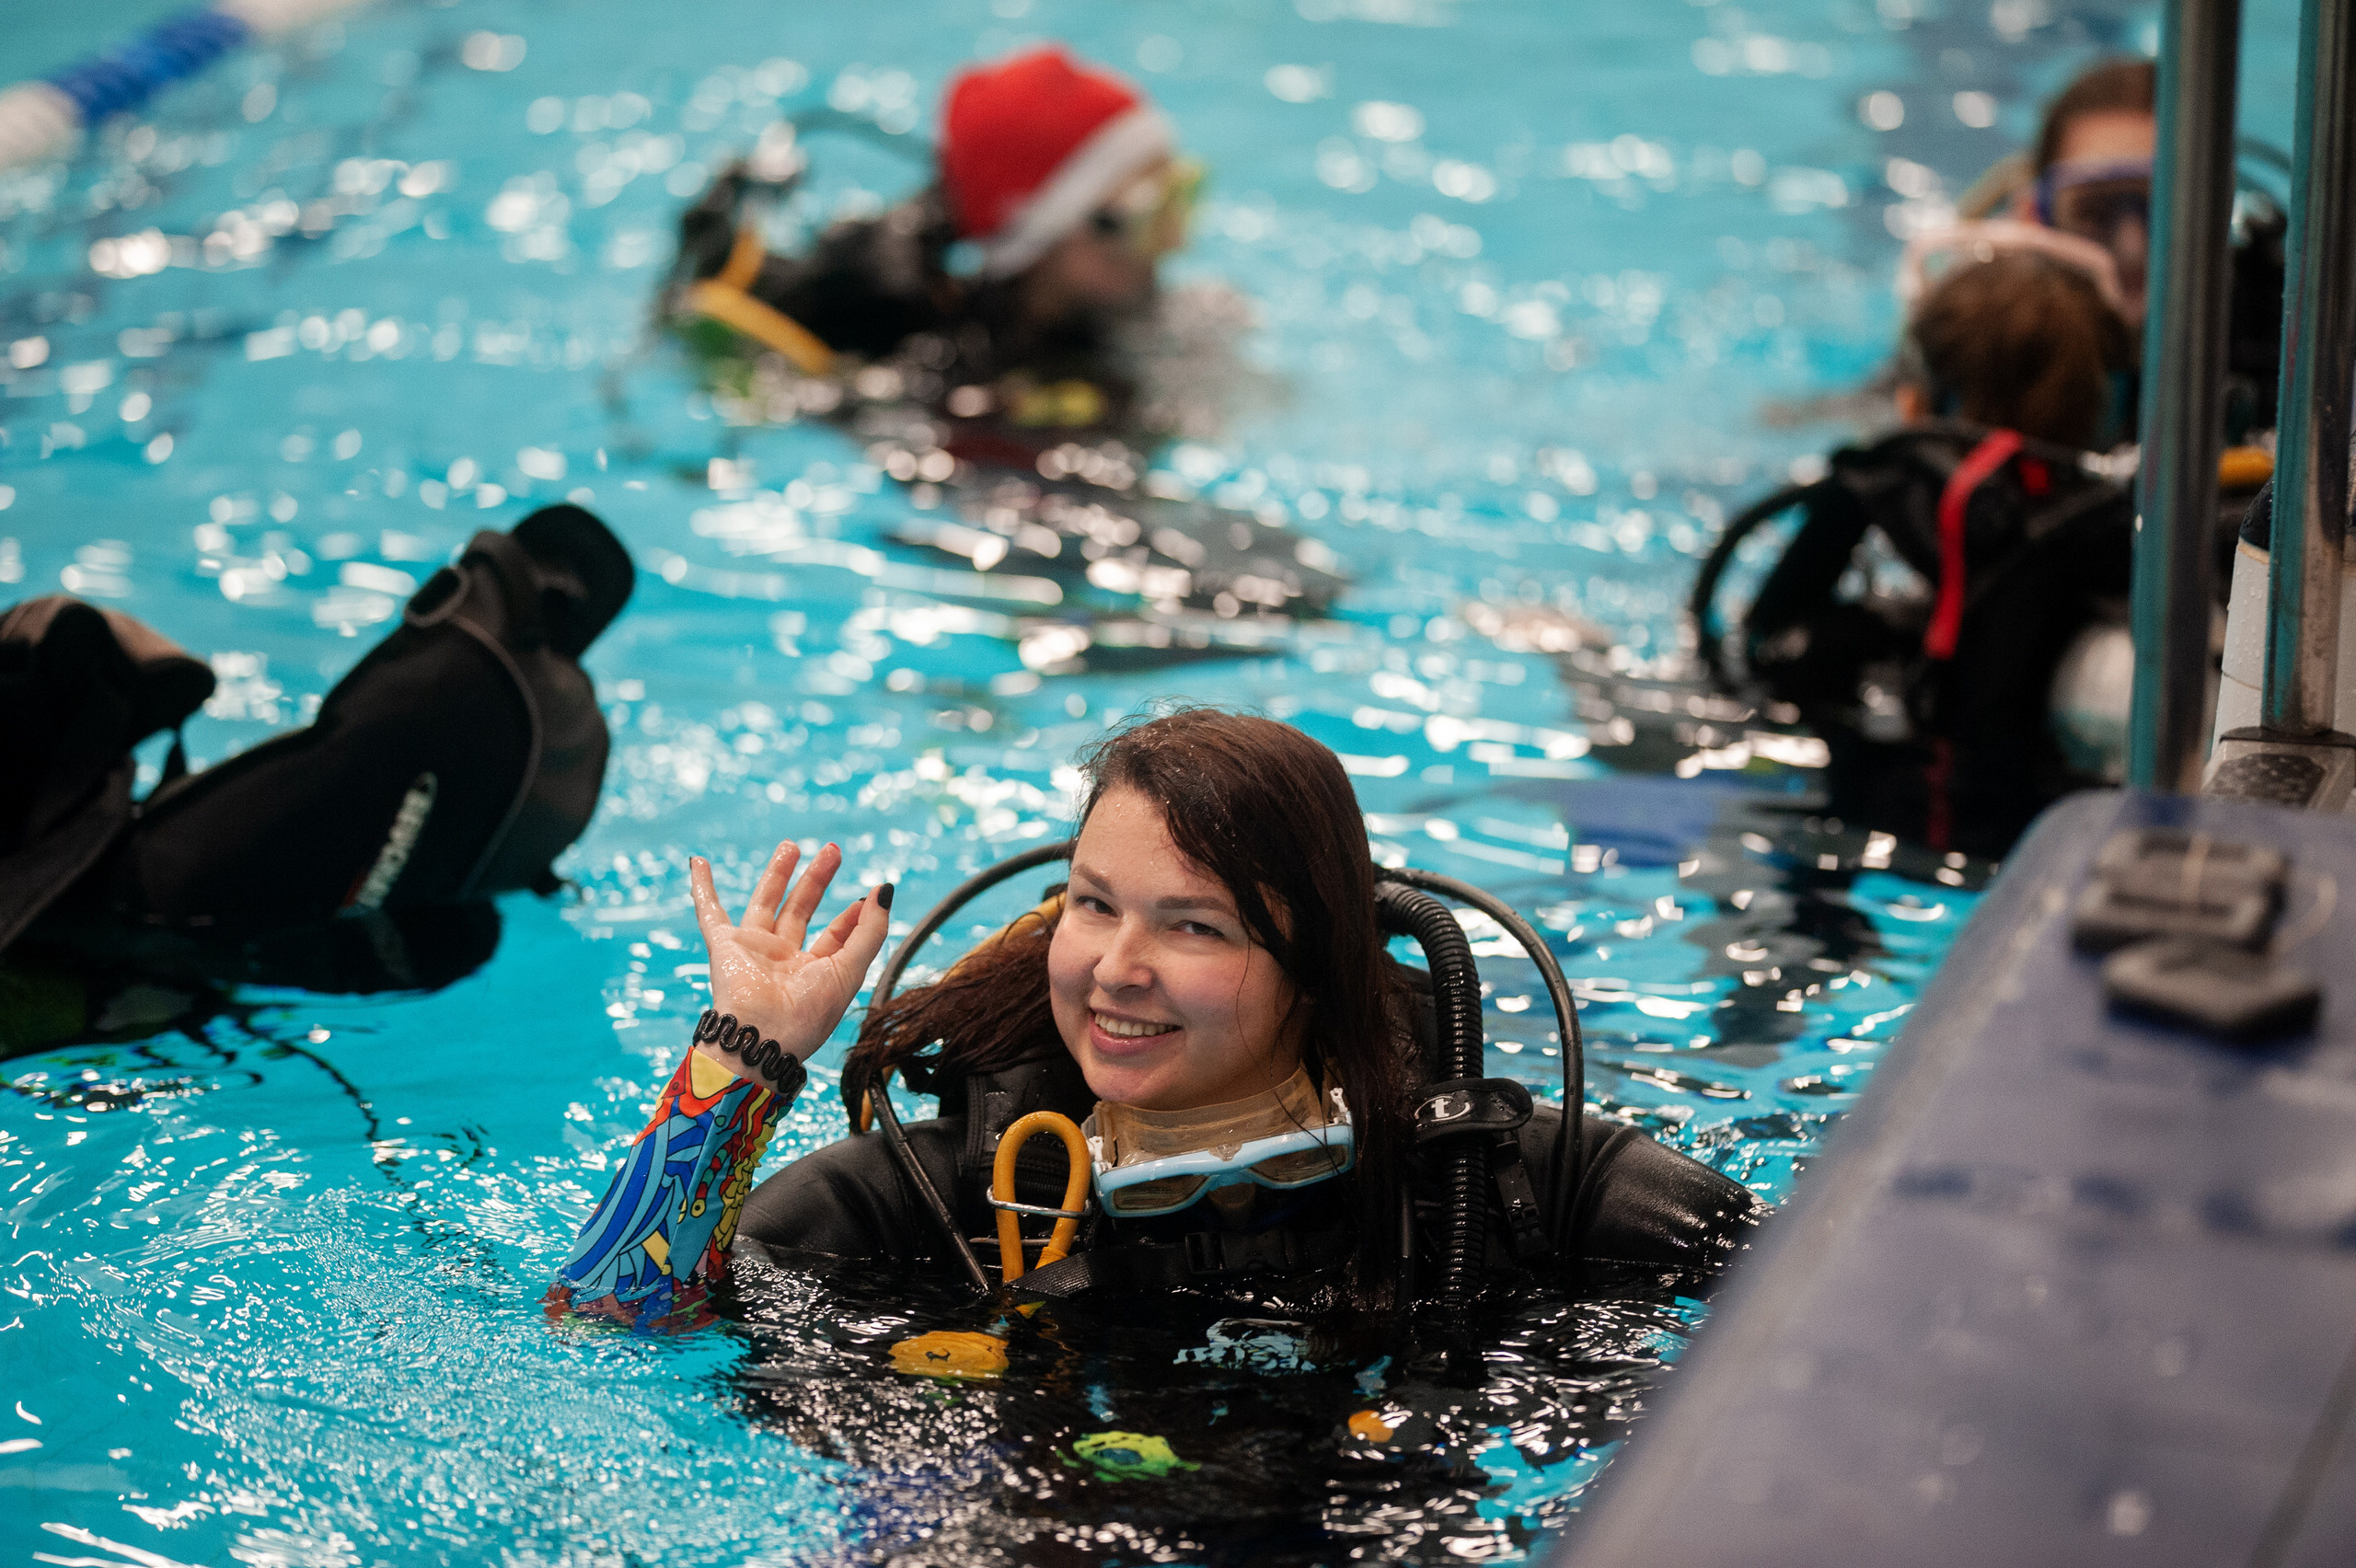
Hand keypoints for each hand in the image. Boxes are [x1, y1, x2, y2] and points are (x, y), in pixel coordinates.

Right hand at [687, 840, 892, 1083]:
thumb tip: (884, 888)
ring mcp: (754, 951)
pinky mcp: (724, 948)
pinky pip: (710, 913)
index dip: (852, 917)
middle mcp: (784, 960)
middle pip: (801, 910)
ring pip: (766, 903)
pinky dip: (702, 888)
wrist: (761, 1040)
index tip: (865, 899)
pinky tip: (699, 862)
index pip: (835, 936)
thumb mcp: (850, 969)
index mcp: (815, 972)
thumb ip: (870, 930)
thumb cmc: (808, 1015)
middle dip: (817, 880)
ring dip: (777, 873)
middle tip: (833, 850)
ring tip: (792, 846)